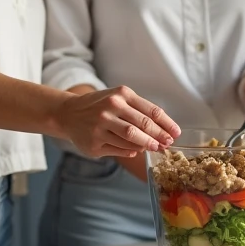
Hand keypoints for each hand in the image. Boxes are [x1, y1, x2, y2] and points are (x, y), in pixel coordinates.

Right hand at [54, 86, 179, 158]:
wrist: (68, 113)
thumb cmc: (99, 106)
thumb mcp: (119, 98)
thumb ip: (139, 111)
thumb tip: (162, 132)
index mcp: (122, 94)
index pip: (151, 111)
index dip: (167, 124)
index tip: (176, 133)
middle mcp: (111, 107)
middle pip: (143, 126)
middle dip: (159, 136)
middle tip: (167, 144)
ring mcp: (101, 126)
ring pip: (131, 139)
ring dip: (147, 145)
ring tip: (155, 147)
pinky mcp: (94, 142)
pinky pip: (119, 149)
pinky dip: (131, 151)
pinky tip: (136, 151)